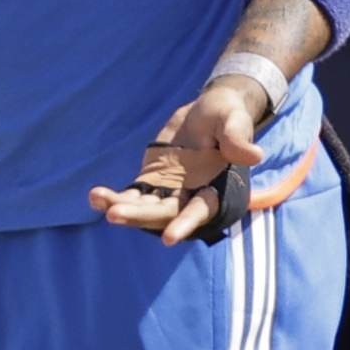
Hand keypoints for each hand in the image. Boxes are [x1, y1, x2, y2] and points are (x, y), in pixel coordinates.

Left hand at [90, 79, 264, 245]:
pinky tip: (95, 196)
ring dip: (121, 208)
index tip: (168, 238)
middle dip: (140, 216)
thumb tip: (254, 156)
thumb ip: (238, 139)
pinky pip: (131, 196)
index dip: (185, 223)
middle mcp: (189, 196)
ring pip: (143, 208)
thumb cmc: (227, 115)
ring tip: (98, 198)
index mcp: (215, 187)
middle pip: (164, 214)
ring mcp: (168, 192)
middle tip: (115, 215)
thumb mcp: (234, 120)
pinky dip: (113, 198)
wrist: (207, 111)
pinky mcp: (151, 182)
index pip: (200, 210)